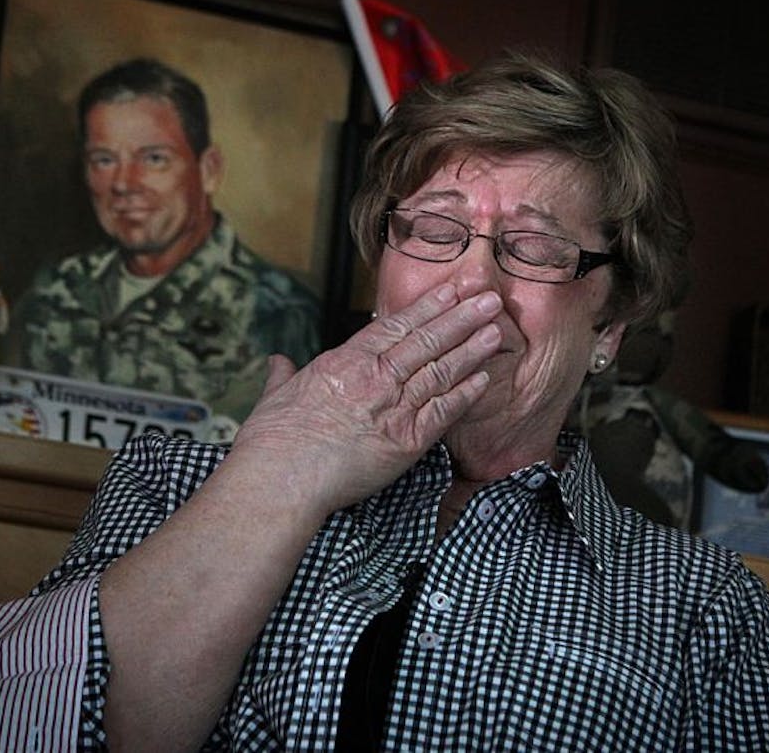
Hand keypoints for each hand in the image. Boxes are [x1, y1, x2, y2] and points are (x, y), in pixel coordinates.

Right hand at [230, 283, 502, 514]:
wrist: (281, 478)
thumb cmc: (273, 441)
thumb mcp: (275, 397)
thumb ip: (283, 377)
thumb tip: (277, 363)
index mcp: (345, 361)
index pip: (394, 326)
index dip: (427, 306)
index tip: (449, 290)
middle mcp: (374, 378)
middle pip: (426, 340)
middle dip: (460, 317)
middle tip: (488, 298)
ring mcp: (393, 407)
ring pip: (440, 370)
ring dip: (471, 349)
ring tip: (495, 330)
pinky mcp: (406, 441)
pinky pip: (443, 412)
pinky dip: (464, 394)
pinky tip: (483, 379)